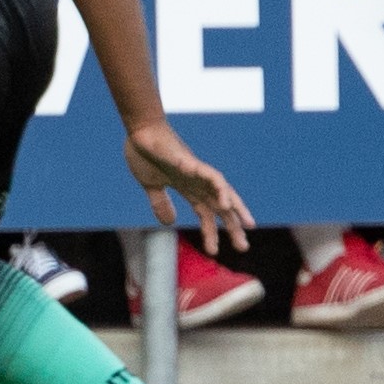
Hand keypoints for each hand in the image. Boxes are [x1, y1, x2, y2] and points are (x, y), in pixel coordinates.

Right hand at [123, 121, 255, 253]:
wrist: (138, 132)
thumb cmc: (145, 153)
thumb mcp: (151, 186)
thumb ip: (160, 203)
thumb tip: (170, 222)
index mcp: (188, 188)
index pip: (206, 213)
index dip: (212, 231)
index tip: (214, 251)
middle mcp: (197, 181)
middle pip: (220, 206)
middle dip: (233, 225)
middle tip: (244, 246)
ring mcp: (195, 170)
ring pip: (221, 188)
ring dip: (231, 203)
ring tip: (242, 222)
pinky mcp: (188, 159)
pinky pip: (205, 172)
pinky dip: (215, 183)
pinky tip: (222, 197)